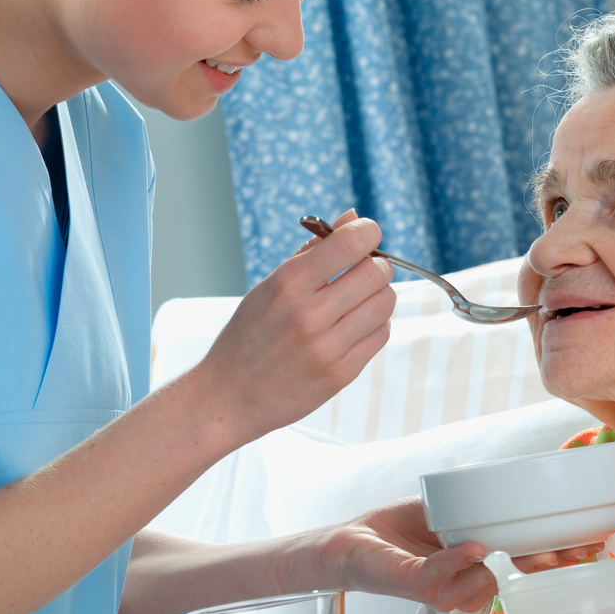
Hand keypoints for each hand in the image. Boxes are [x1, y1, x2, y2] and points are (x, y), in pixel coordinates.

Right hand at [190, 211, 393, 447]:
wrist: (229, 396)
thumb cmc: (249, 335)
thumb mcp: (270, 286)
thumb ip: (314, 251)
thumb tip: (353, 217)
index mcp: (288, 283)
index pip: (351, 243)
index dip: (367, 231)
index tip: (365, 233)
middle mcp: (309, 314)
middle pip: (377, 272)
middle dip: (376, 264)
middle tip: (363, 270)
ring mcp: (327, 348)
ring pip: (385, 303)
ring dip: (378, 295)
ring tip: (358, 300)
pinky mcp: (341, 374)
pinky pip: (381, 334)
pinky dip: (374, 324)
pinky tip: (353, 325)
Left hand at [315, 498, 610, 612]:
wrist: (350, 542)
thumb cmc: (402, 529)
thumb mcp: (451, 512)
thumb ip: (482, 508)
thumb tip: (523, 485)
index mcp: (477, 571)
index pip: (525, 569)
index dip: (558, 559)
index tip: (592, 546)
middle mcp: (464, 588)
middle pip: (513, 579)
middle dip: (546, 565)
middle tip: (576, 550)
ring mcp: (441, 591)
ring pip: (483, 581)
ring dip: (505, 560)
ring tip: (530, 545)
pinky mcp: (414, 585)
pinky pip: (442, 576)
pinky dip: (459, 560)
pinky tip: (476, 545)